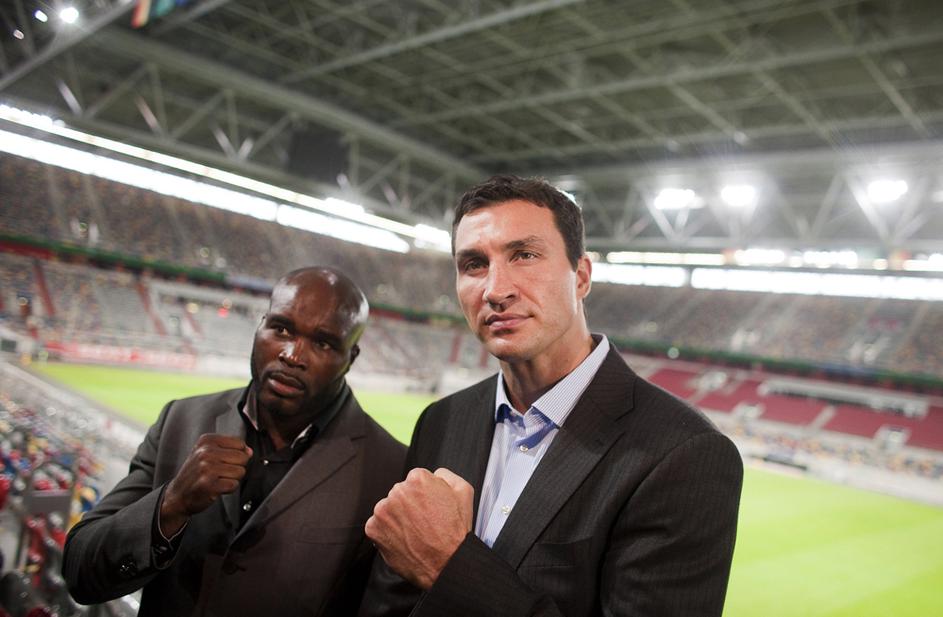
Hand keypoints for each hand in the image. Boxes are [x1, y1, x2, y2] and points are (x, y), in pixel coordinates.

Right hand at [159, 434, 251, 535]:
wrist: (178, 495)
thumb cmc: (196, 473)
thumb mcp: (207, 453)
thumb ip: (230, 449)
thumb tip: (249, 451)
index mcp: (207, 440)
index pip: (240, 443)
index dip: (237, 454)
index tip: (223, 460)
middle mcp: (206, 452)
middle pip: (243, 457)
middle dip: (236, 467)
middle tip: (221, 472)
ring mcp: (207, 468)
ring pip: (240, 471)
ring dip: (232, 479)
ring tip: (217, 479)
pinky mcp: (209, 484)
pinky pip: (234, 485)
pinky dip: (228, 489)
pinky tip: (216, 487)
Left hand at [365, 467, 473, 589]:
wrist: (447, 564)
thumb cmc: (456, 531)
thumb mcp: (464, 492)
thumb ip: (445, 475)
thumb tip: (434, 474)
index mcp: (417, 479)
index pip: (415, 480)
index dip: (424, 495)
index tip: (430, 509)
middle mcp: (398, 491)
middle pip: (400, 494)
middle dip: (409, 505)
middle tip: (424, 523)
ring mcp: (383, 510)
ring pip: (388, 509)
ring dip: (398, 519)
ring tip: (415, 533)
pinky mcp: (373, 528)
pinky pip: (378, 526)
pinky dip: (388, 533)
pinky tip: (404, 540)